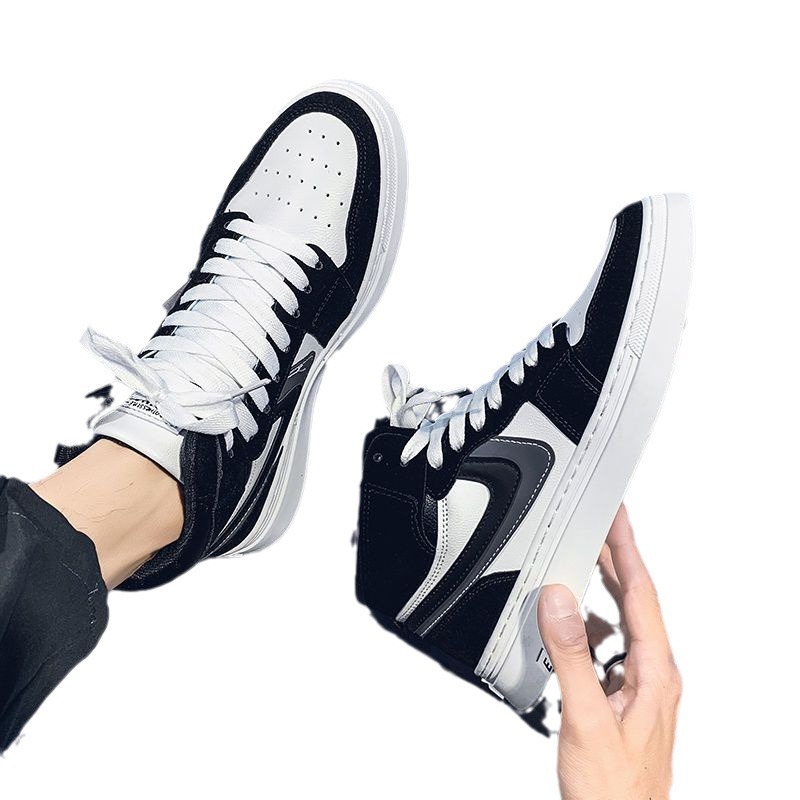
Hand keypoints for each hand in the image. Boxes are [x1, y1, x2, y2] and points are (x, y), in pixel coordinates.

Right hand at [538, 506, 681, 799]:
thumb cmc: (615, 791)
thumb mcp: (587, 718)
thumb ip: (571, 657)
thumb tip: (558, 601)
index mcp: (655, 672)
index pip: (642, 594)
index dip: (628, 550)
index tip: (618, 517)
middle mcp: (653, 675)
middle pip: (635, 601)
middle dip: (616, 558)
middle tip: (599, 523)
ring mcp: (639, 687)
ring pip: (621, 623)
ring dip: (602, 590)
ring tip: (582, 563)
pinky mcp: (622, 698)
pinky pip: (608, 647)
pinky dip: (589, 626)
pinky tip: (573, 625)